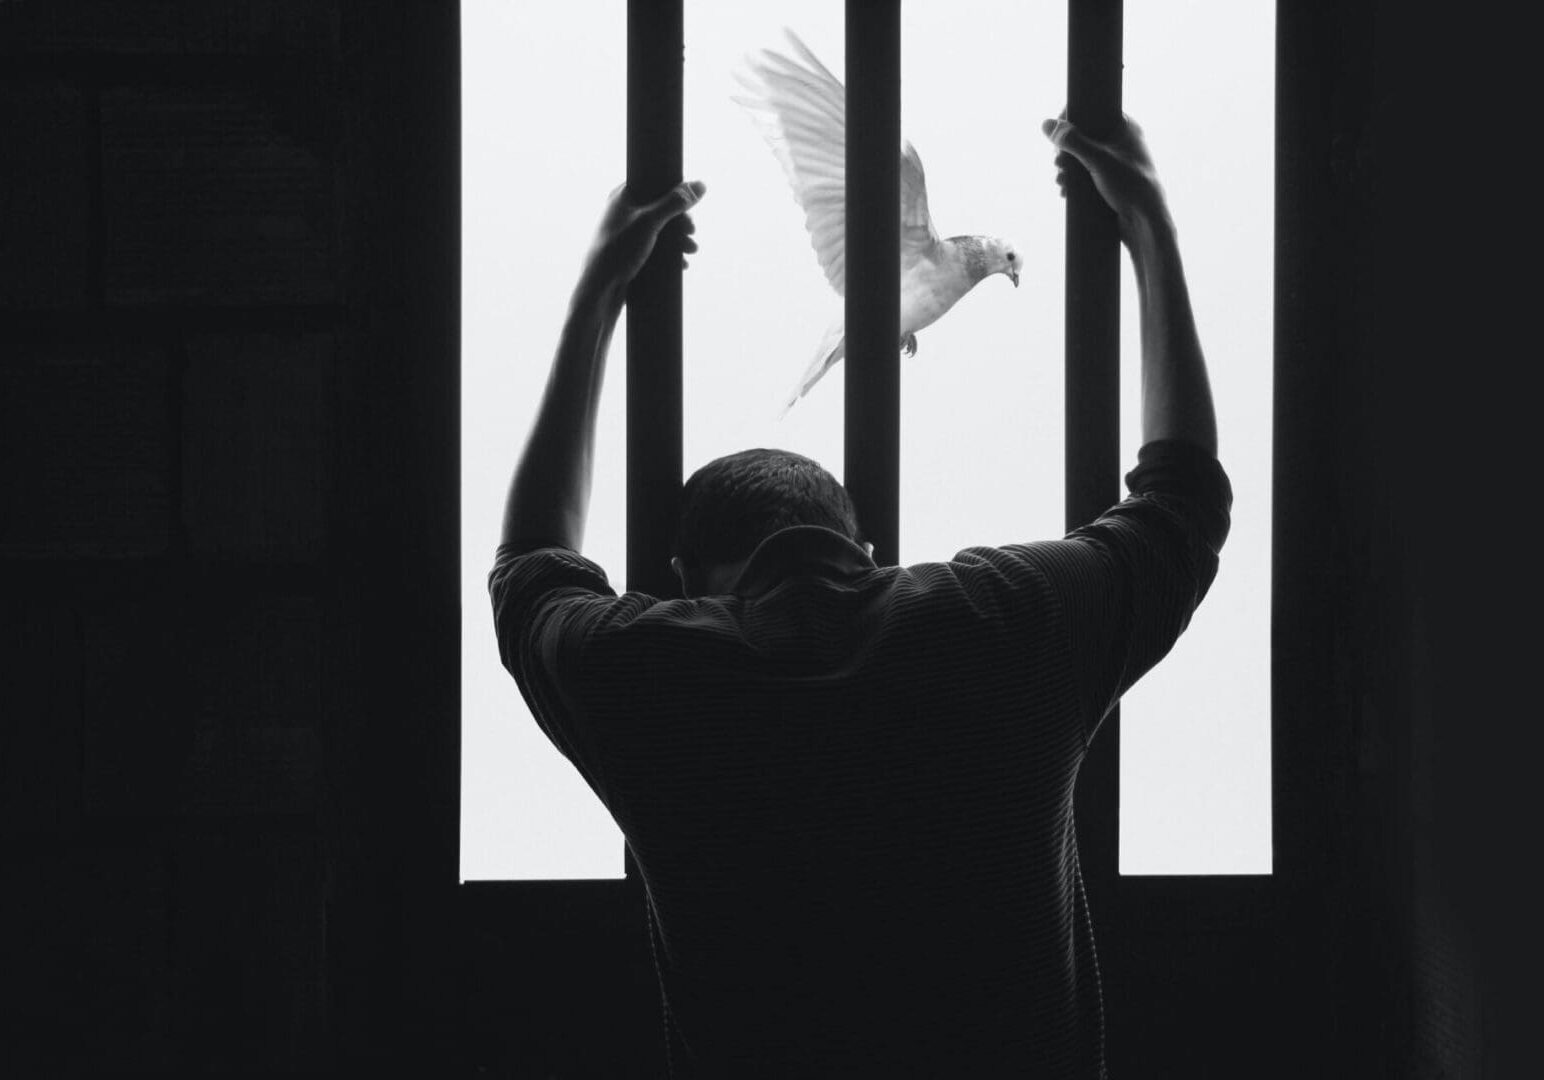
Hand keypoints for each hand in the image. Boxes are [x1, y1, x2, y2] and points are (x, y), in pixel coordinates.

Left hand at [582, 180, 706, 291]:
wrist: (599, 290)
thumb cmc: (618, 251)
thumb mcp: (650, 222)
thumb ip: (675, 203)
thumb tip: (700, 185)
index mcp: (622, 196)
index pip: (655, 185)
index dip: (675, 196)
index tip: (688, 210)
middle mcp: (623, 212)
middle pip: (661, 210)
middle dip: (681, 223)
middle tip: (691, 233)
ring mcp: (627, 233)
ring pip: (660, 231)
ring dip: (679, 240)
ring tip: (690, 251)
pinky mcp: (630, 253)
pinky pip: (655, 248)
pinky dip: (670, 254)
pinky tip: (681, 263)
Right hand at [1042, 112, 1170, 243]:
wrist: (1146, 222)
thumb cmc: (1130, 185)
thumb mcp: (1097, 160)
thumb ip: (1072, 141)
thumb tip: (1046, 124)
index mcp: (1125, 126)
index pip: (1092, 111)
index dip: (1071, 120)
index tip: (1057, 135)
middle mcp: (1120, 141)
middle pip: (1083, 136)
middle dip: (1065, 151)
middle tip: (1059, 164)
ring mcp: (1115, 162)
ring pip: (1082, 157)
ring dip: (1067, 169)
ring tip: (1062, 182)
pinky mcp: (1110, 181)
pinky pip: (1086, 175)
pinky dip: (1074, 181)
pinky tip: (1066, 191)